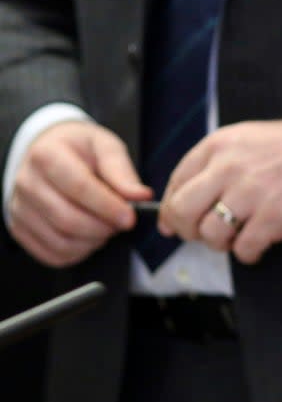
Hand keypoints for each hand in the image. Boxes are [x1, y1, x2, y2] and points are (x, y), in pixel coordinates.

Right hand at [8, 121, 151, 266]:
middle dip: (103, 228)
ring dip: (93, 241)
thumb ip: (121, 172)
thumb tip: (140, 197)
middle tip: (121, 223)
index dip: (107, 207)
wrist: (48, 153)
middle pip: (67, 219)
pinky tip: (90, 237)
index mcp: (46, 155)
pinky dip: (79, 252)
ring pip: (60, 241)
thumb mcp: (104, 147)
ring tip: (107, 227)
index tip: (130, 218)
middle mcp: (27, 182)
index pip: (78, 187)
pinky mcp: (20, 229)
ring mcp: (20, 208)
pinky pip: (52, 254)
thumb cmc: (79, 150)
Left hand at [158, 120, 281, 264]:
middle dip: (187, 230)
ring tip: (238, 236)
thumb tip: (182, 197)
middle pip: (182, 211)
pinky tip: (258, 244)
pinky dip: (248, 253)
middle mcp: (229, 168)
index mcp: (219, 146)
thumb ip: (214, 163)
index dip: (170, 209)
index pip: (175, 183)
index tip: (174, 222)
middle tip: (202, 234)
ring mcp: (250, 193)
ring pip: (210, 234)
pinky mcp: (273, 217)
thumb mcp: (246, 139)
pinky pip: (243, 249)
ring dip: (220, 243)